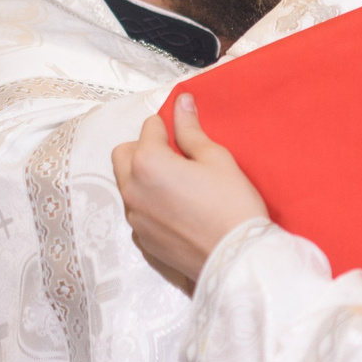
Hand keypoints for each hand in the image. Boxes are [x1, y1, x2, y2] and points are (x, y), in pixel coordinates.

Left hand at [112, 95, 269, 291]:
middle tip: (177, 158)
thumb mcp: (216, 159)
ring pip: (127, 185)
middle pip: (124, 154)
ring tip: (180, 186)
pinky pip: (137, 212)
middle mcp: (132, 190)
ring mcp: (134, 219)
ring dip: (144, 178)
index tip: (186, 136)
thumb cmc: (232, 205)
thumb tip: (181, 102)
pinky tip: (179, 211)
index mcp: (147, 163)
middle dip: (144, 149)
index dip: (169, 127)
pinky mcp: (143, 242)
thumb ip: (190, 130)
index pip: (149, 128)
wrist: (237, 259)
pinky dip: (150, 205)